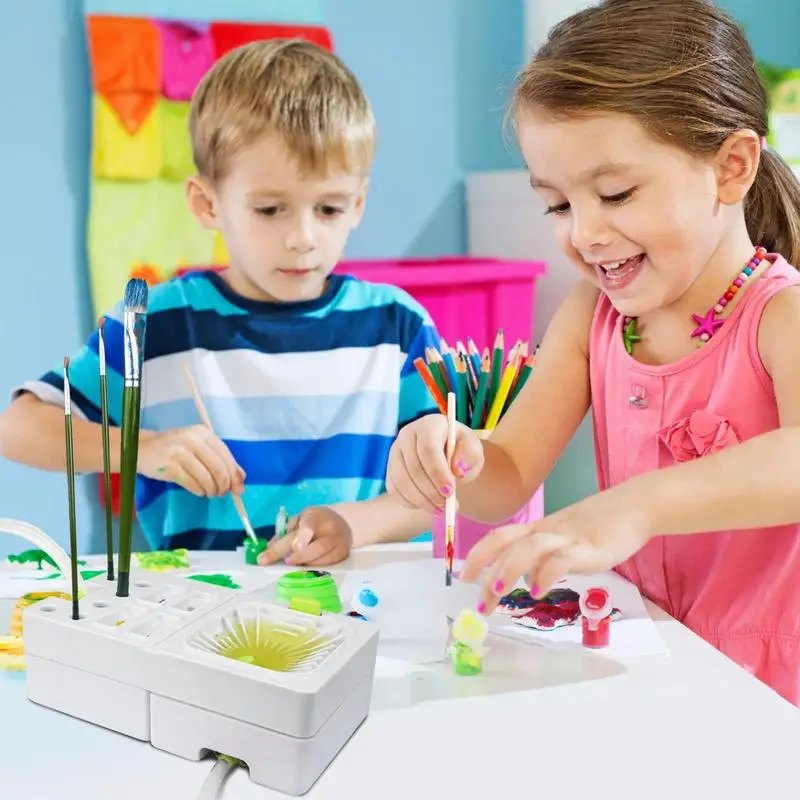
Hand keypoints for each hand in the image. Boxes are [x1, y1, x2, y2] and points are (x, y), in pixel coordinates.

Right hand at [138, 426, 244, 497]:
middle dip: (224, 485)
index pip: (226, 455)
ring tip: (210, 493)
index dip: (234, 474)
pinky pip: (192, 484)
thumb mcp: (198, 448)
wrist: (142, 448)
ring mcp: (180, 452)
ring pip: (206, 477)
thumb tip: (241, 480)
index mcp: (203, 433)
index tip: (237, 488)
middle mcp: (193, 440)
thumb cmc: (174, 449)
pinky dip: (199, 491)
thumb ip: (220, 460)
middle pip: (218, 468)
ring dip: (212, 490)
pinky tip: (199, 492)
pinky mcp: (169, 466)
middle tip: (222, 493)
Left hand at [259, 506, 352, 566]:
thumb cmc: (314, 522)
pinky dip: (312, 568)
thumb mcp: (299, 519)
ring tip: (291, 564)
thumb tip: (269, 549)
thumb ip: (285, 532)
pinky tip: (304, 567)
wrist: (343, 523)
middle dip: (297, 557)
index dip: (302, 537)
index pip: (309, 526)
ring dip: (302, 564)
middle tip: (283, 562)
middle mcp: (331, 530)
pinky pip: (325, 566)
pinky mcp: (342, 556)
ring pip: (319, 560)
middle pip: (314, 548)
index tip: (296, 547)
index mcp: (315, 517)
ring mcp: (339, 544)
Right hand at [385, 414, 484, 513]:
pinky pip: (395, 491)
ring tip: (441, 510)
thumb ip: (470, 456)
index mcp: (428, 425)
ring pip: (401, 482)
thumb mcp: (473, 450)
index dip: (438, 473)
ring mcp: (395, 453)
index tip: (450, 492)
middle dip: (431, 492)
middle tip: (448, 507)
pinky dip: (412, 503)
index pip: (428, 450)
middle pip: (413, 468)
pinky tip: (429, 505)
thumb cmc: (461, 450)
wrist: (448, 456)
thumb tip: (458, 469)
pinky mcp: (390, 471)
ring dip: (422, 501)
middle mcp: (406, 436)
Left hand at [460, 488, 652, 613]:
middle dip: (488, 574)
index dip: (479, 555)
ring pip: (529, 548)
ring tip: (497, 593)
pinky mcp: (589, 548)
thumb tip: (526, 581)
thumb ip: (544, 558)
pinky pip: (562, 559)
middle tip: (478, 605)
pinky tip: (538, 590)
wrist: (635, 505)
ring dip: (509, 570)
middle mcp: (547, 531)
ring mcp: (567, 538)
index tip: (463, 577)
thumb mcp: (565, 539)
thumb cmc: (600, 524)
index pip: (500, 537)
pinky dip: (547, 573)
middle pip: (508, 546)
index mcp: (539, 529)